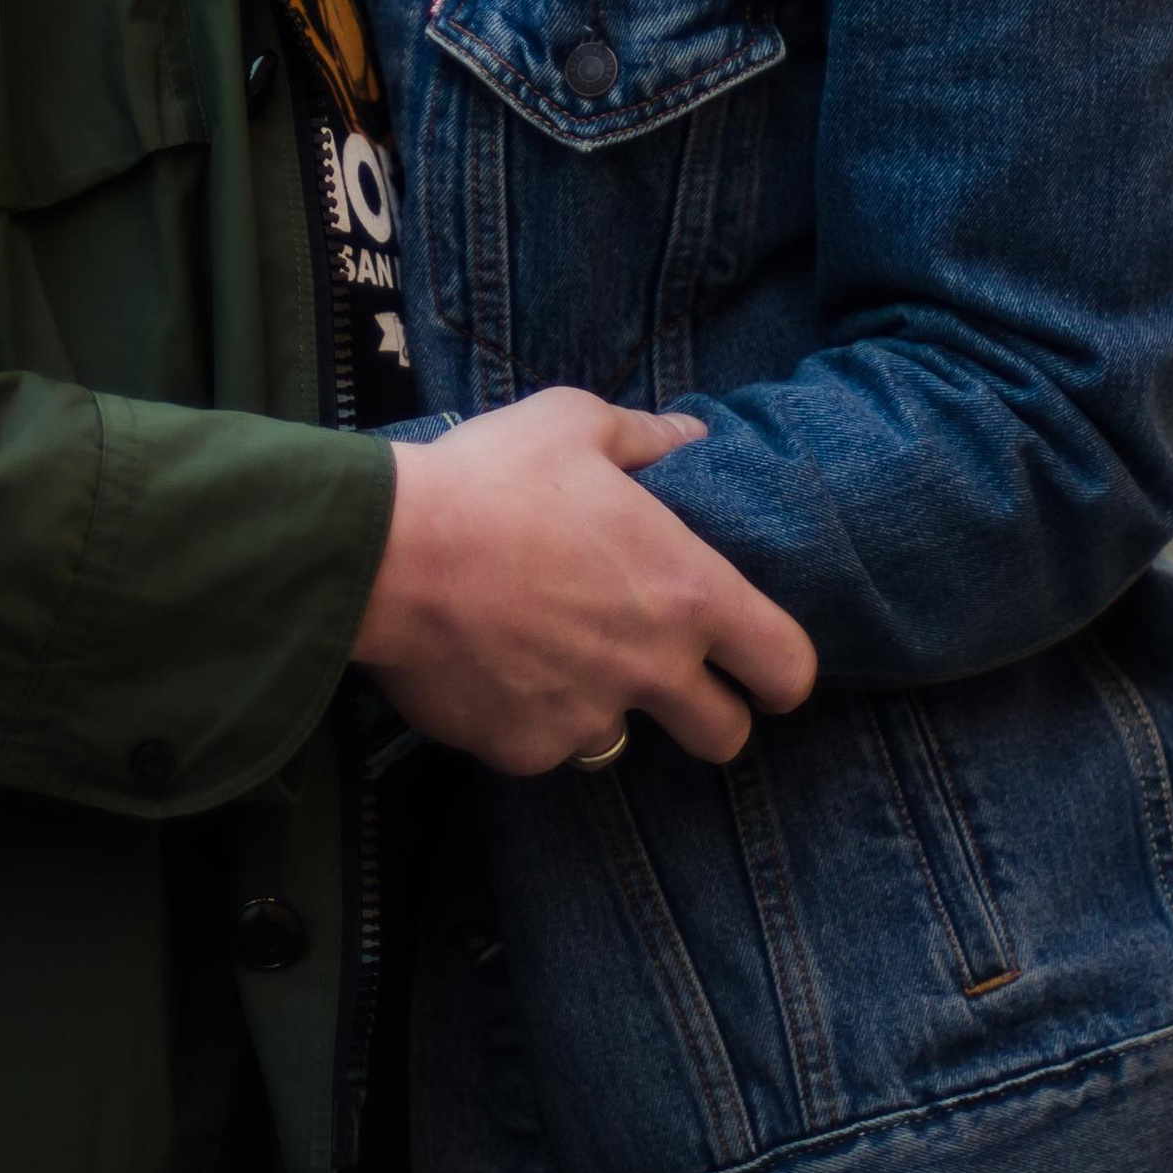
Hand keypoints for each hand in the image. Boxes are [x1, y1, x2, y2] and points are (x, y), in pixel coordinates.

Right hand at [356, 388, 816, 776]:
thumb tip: (689, 436)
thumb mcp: (572, 424)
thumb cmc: (489, 480)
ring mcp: (586, 717)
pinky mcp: (523, 748)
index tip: (760, 666)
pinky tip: (491, 665)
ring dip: (603, 709)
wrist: (386, 553)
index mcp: (686, 591)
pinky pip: (543, 745)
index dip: (782, 672)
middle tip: (668, 678)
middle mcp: (651, 668)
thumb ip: (643, 437)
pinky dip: (527, 716)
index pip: (786, 667)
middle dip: (708, 715)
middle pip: (724, 735)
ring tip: (552, 656)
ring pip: (622, 741)